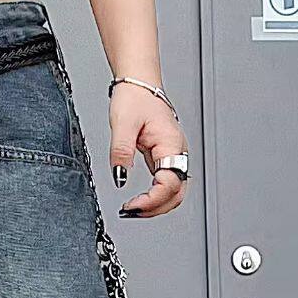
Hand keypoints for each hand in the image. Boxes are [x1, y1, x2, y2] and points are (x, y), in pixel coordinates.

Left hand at [109, 85, 187, 216]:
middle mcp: (177, 152)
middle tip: (131, 213)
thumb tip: (119, 177)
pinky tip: (139, 201)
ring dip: (156, 206)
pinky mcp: (165, 158)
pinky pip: (166, 184)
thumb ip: (121, 151)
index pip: (170, 183)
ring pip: (174, 192)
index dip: (152, 199)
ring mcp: (173, 156)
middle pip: (177, 193)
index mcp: (171, 144)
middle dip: (156, 208)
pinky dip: (154, 197)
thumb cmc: (135, 98)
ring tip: (133, 210)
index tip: (132, 205)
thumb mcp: (122, 124)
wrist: (140, 84)